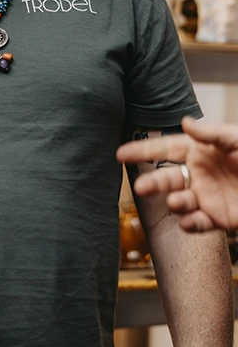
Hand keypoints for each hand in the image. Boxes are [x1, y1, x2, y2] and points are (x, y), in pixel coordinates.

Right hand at [117, 116, 237, 232]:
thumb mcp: (237, 140)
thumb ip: (211, 133)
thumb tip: (184, 122)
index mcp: (199, 152)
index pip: (164, 149)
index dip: (142, 150)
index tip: (120, 153)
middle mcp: (198, 174)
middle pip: (166, 178)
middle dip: (152, 183)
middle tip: (141, 187)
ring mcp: (206, 197)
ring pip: (179, 201)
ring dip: (175, 202)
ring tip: (179, 201)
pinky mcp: (218, 219)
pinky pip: (198, 224)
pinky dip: (190, 224)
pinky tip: (189, 219)